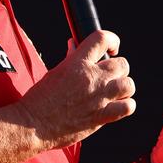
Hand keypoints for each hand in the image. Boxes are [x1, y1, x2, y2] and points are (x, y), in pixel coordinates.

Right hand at [18, 30, 135, 149]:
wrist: (33, 124)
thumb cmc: (41, 98)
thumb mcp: (55, 72)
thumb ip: (71, 58)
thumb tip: (75, 45)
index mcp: (77, 63)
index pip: (102, 39)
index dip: (112, 40)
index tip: (111, 47)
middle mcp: (91, 78)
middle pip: (122, 64)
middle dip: (117, 68)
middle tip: (109, 74)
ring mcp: (99, 98)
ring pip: (128, 85)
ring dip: (123, 86)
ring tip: (114, 90)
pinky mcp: (101, 117)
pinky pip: (128, 107)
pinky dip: (126, 105)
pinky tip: (117, 105)